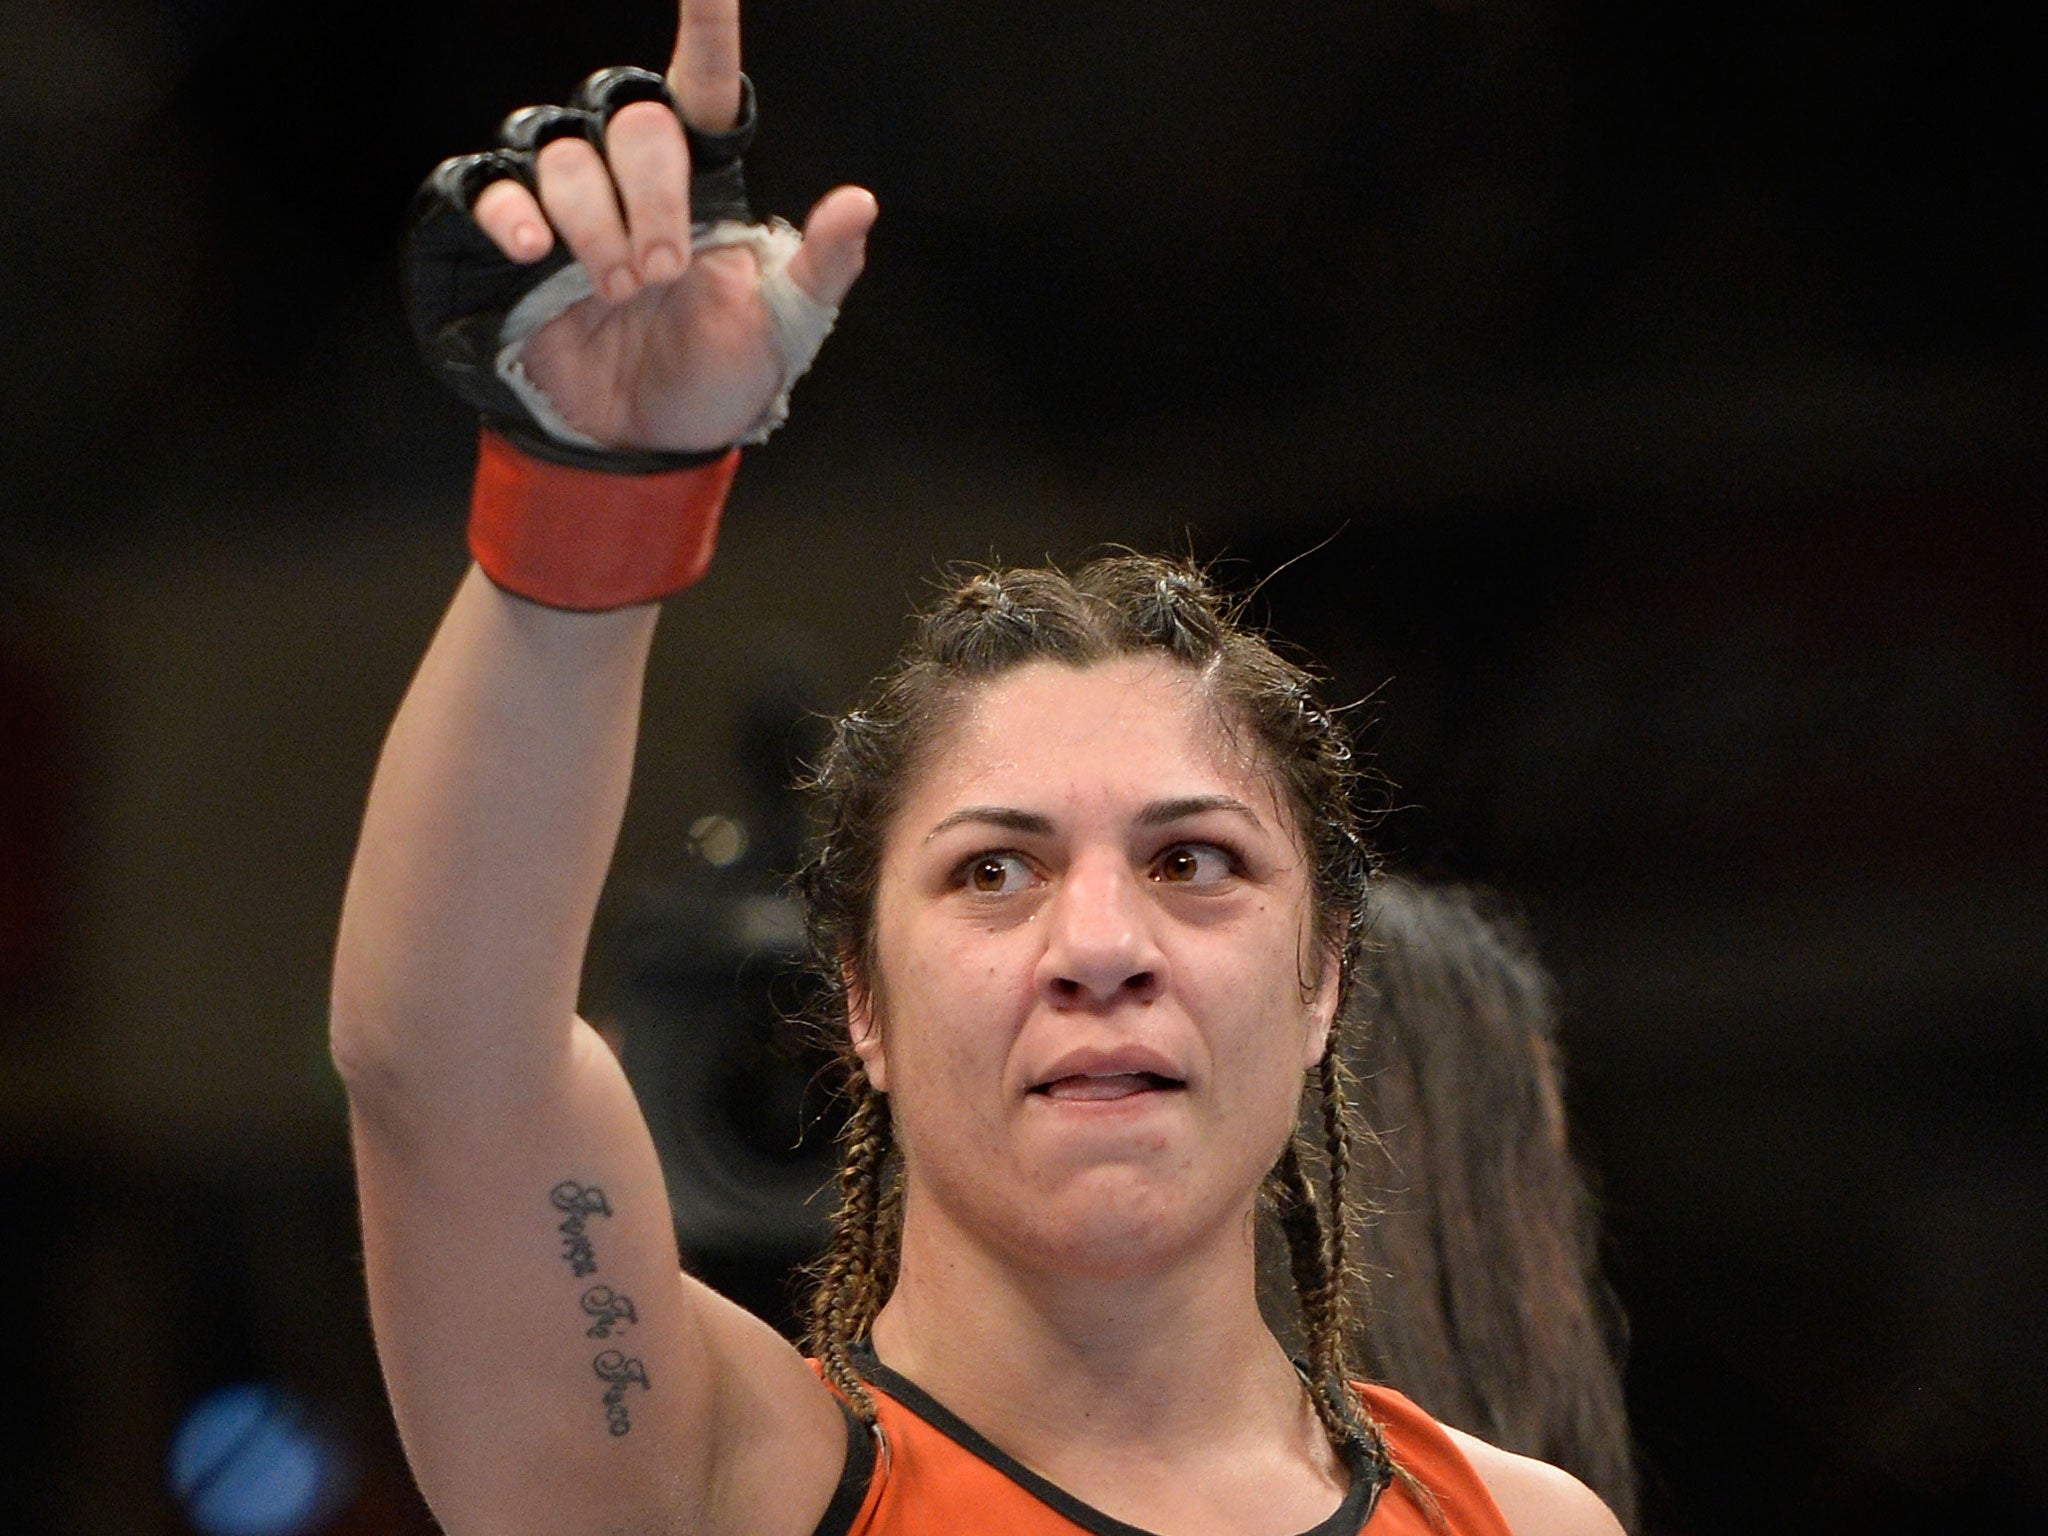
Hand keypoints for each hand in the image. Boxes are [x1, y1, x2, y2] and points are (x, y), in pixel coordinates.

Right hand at [467, 0, 875, 452]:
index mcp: (703, 179)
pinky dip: (512, 214)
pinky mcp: (509, 239)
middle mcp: (631, 176)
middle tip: (664, 272)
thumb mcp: (785, 326)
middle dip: (653, 198)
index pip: (702, 83)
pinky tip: (537, 252)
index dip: (706, 27)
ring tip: (621, 291)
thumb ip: (821, 265)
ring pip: (565, 155)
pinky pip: (490, 189)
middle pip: (633, 123)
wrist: (649, 441)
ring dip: (596, 224)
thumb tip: (860, 202)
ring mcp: (567, 204)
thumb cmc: (718, 373)